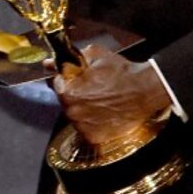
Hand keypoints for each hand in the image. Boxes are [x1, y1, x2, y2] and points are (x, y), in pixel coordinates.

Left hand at [52, 45, 173, 146]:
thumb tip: (48, 64)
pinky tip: (104, 115)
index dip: (66, 80)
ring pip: (75, 116)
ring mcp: (81, 126)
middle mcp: (70, 110)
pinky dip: (93, 125)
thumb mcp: (93, 55)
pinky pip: (86, 131)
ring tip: (101, 103)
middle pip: (65, 101)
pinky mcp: (94, 138)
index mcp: (66, 90)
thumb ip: (67, 60)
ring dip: (83, 110)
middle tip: (93, 91)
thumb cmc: (120, 71)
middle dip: (74, 95)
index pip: (55, 84)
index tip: (76, 79)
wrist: (144, 90)